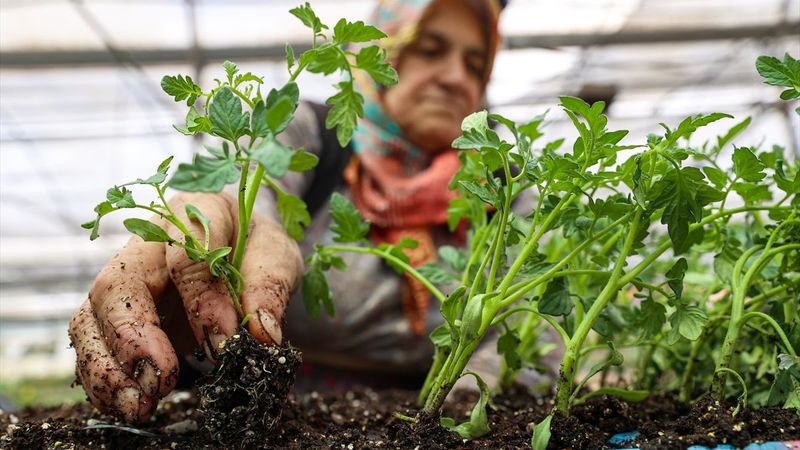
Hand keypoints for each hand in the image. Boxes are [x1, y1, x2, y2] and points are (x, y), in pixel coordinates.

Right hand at [68, 192, 302, 422]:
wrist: (242, 252)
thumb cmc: (257, 250)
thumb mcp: (279, 257)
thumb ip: (269, 287)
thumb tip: (262, 334)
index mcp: (194, 212)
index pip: (185, 252)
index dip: (203, 300)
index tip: (226, 341)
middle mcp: (148, 241)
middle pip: (118, 284)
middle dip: (133, 337)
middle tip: (161, 380)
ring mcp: (126, 277)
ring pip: (93, 316)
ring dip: (109, 366)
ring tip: (138, 405)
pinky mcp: (116, 311)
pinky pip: (93, 341)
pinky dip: (104, 377)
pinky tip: (127, 401)